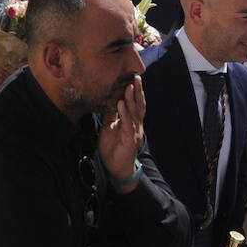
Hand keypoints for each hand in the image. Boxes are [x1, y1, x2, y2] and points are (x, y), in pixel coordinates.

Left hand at [98, 75, 145, 191]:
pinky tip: (120, 104)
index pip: (135, 104)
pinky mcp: (129, 139)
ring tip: (129, 87)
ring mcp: (134, 132)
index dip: (135, 92)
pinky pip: (127, 124)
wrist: (116, 168)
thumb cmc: (113, 148)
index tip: (133, 78)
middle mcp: (135, 125)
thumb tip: (108, 101)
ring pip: (134, 113)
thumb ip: (111, 115)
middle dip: (137, 92)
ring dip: (131, 99)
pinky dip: (124, 113)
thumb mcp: (109, 127)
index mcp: (131, 122)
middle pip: (138, 106)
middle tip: (136, 78)